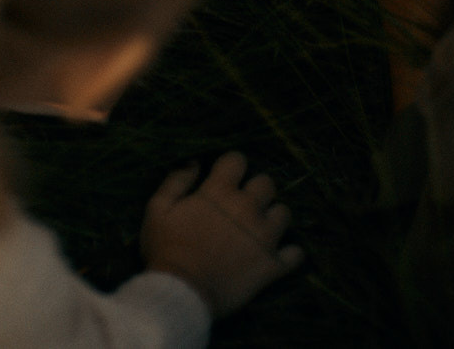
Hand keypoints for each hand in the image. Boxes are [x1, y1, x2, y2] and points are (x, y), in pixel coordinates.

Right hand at [141, 151, 302, 316]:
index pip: (238, 160)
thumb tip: (195, 163)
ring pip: (284, 213)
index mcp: (220, 191)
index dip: (232, 166)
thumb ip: (176, 180)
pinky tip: (279, 255)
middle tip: (244, 205)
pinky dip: (289, 254)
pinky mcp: (271, 265)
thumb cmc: (166, 251)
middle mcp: (247, 208)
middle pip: (267, 183)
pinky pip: (294, 254)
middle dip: (256, 190)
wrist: (181, 294)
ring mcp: (262, 236)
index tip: (225, 177)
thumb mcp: (158, 209)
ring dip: (273, 218)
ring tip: (260, 228)